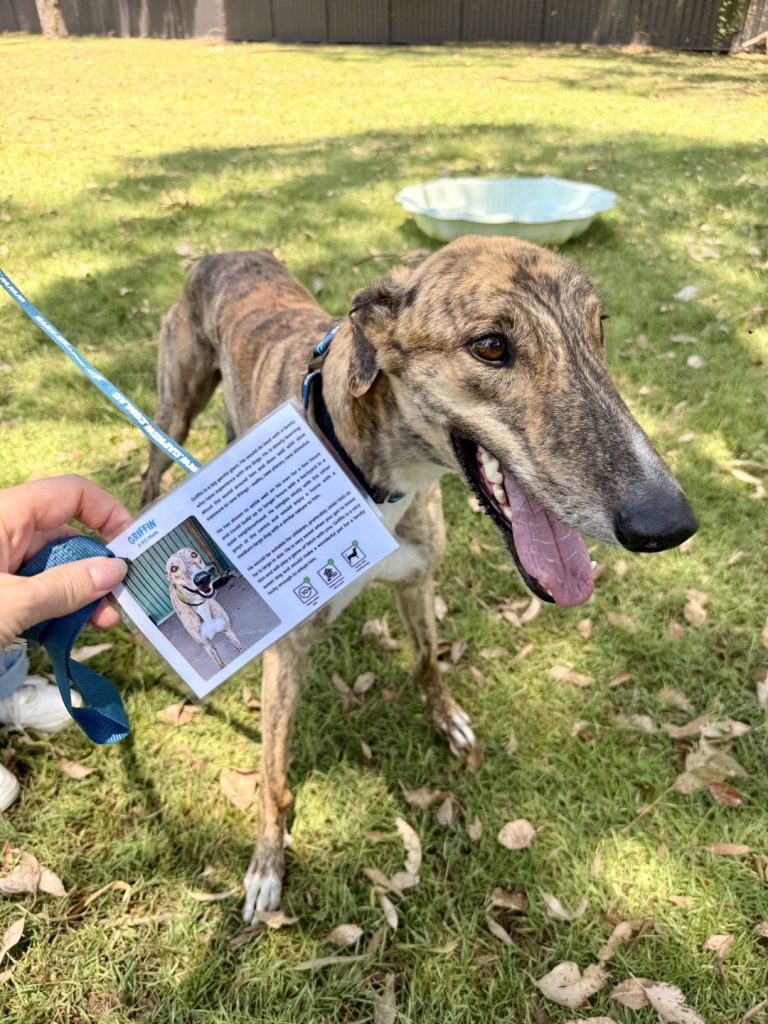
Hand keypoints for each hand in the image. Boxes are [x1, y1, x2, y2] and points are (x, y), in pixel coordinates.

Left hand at [0, 474, 131, 647]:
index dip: (107, 513)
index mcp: (5, 515)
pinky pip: (35, 589)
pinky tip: (75, 629)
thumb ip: (65, 586)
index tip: (133, 546)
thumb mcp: (12, 603)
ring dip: (82, 592)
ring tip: (104, 620)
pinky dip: (57, 607)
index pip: (71, 494)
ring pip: (52, 567)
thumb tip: (116, 570)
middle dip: (99, 564)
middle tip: (125, 595)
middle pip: (66, 534)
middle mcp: (4, 532)